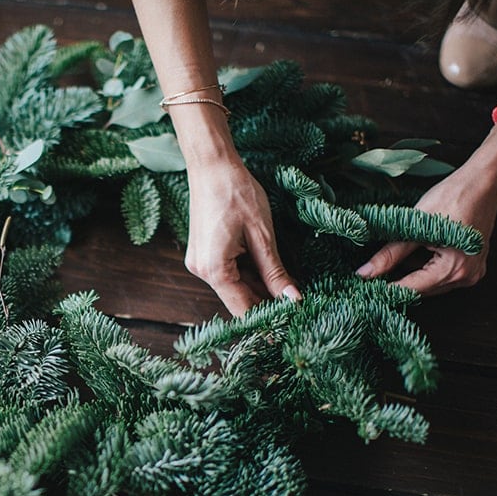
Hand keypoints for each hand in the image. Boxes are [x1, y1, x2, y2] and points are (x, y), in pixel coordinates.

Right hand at [184, 160, 300, 315]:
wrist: (212, 167)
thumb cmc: (237, 194)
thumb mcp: (262, 235)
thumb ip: (275, 272)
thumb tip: (292, 299)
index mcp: (214, 269)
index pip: (243, 308)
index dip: (267, 320)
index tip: (290, 328)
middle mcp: (201, 271)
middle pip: (238, 299)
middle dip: (266, 303)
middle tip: (296, 306)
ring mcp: (200, 263)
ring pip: (234, 287)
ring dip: (259, 288)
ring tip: (287, 287)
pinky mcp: (203, 254)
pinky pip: (228, 273)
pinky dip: (248, 275)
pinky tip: (269, 272)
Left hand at [355, 164, 496, 295]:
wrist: (481, 182)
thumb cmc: (452, 198)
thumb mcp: (414, 227)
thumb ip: (390, 254)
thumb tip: (366, 273)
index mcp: (454, 269)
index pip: (412, 288)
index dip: (386, 289)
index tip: (365, 287)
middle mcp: (466, 277)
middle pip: (422, 289)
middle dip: (398, 281)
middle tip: (374, 272)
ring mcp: (472, 272)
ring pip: (431, 283)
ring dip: (412, 273)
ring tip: (396, 255)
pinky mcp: (472, 264)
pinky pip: (442, 274)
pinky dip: (425, 266)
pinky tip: (416, 250)